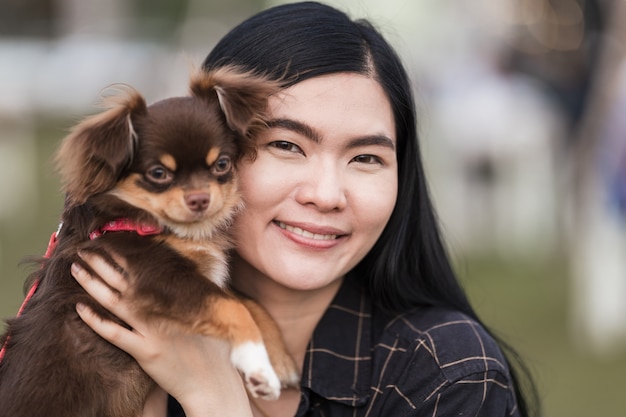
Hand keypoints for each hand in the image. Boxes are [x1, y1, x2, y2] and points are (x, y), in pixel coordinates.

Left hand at [71, 251, 252, 416]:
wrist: (213, 380)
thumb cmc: (214, 346)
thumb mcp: (211, 309)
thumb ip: (195, 288)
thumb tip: (186, 266)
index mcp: (178, 296)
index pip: (146, 267)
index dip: (126, 253)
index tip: (110, 240)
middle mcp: (162, 309)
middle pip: (125, 279)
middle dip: (103, 261)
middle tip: (84, 248)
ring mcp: (152, 330)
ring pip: (115, 301)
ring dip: (93, 283)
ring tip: (77, 268)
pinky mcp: (145, 351)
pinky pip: (115, 333)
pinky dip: (96, 321)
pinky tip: (80, 308)